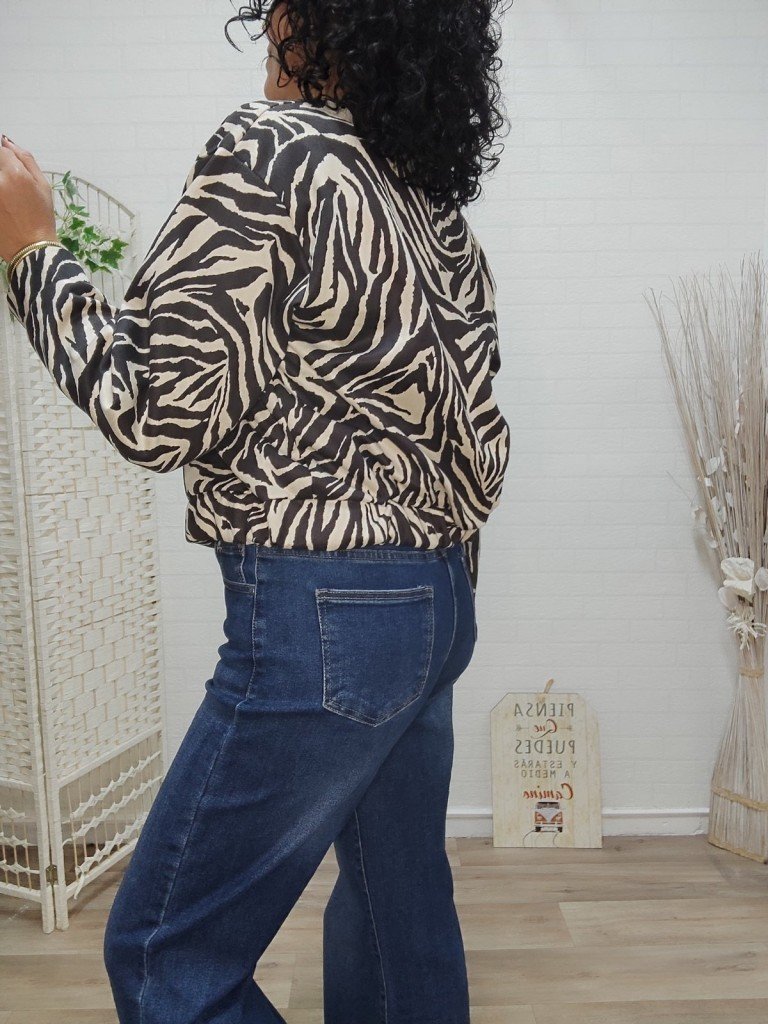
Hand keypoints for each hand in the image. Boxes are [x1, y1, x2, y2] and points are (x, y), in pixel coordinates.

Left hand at [0, 135, 57, 263]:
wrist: (31, 248)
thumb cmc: (41, 217)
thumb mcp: (43, 186)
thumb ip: (26, 159)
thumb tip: (7, 142)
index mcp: (14, 174)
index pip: (0, 149)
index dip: (4, 155)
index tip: (8, 165)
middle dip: (3, 171)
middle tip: (12, 190)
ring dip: (2, 186)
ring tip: (10, 200)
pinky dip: (0, 198)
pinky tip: (6, 207)